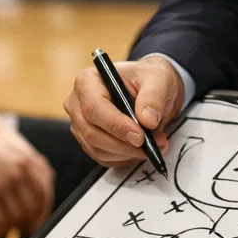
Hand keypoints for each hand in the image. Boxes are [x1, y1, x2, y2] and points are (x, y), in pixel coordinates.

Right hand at [0, 124, 54, 232]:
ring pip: (17, 216)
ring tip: (6, 230)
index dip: (43, 211)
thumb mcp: (12, 156)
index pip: (44, 192)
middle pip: (32, 207)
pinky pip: (0, 220)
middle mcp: (19, 173)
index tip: (39, 222)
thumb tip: (38, 202)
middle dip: (30, 223)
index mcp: (28, 163)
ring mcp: (4, 183)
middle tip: (24, 231)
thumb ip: (28, 173)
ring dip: (12, 228)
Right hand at [64, 56, 182, 166]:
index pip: (94, 108)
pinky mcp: (89, 141)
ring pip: (98, 149)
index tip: (140, 136)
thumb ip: (154, 96)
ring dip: (128, 153)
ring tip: (155, 145)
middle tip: (154, 145)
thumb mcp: (159, 79)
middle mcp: (78, 103)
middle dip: (125, 144)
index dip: (116, 125)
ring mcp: (81, 124)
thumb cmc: (149, 78)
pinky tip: (142, 149)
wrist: (150, 89)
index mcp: (88, 81)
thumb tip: (147, 120)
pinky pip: (104, 158)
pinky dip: (125, 158)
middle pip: (92, 133)